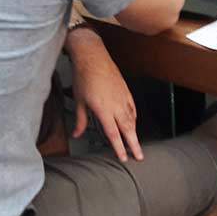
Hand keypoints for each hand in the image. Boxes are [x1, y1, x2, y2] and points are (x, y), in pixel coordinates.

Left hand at [68, 29, 142, 162]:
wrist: (93, 57)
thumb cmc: (84, 77)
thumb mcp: (79, 101)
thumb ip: (81, 120)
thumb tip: (77, 134)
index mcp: (103, 109)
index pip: (113, 134)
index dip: (119, 147)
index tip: (123, 157)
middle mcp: (116, 105)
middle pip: (128, 129)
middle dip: (134, 145)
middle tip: (139, 157)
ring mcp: (123, 97)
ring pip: (132, 119)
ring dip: (134, 132)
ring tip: (136, 144)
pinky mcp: (126, 91)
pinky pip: (133, 108)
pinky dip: (134, 118)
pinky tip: (133, 122)